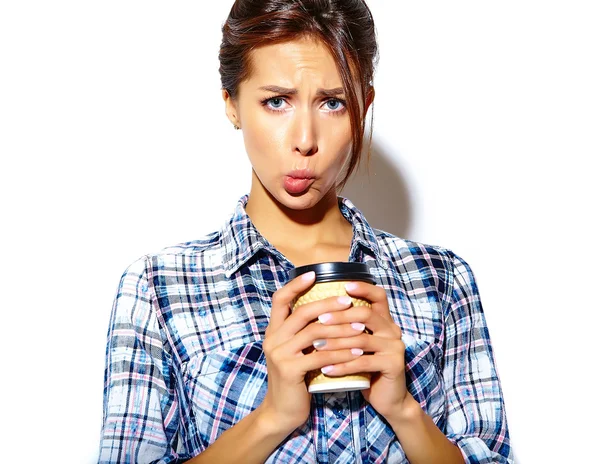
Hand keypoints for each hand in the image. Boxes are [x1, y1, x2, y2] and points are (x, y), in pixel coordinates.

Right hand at [260, 272, 365, 433]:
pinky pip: (321, 356)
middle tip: (348, 301)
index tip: (313, 273)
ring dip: (339, 328)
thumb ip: (301, 333)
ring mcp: (280, 354)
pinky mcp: (290, 371)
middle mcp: (273, 339)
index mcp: (273, 331)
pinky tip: (358, 351)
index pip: (280, 299)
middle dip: (327, 304)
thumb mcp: (293, 352)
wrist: (281, 412)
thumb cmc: (294, 379)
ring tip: (359, 326)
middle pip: (302, 312)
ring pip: (314, 332)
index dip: (295, 285)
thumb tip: (324, 311)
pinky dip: (341, 352)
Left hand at [310, 281, 410, 420]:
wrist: (388, 399)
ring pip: (361, 339)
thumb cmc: (366, 368)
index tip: (343, 285)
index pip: (378, 296)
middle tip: (319, 320)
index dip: (362, 288)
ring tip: (315, 346)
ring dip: (336, 343)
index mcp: (384, 321)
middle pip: (366, 314)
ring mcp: (395, 347)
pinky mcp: (394, 365)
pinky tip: (326, 369)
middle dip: (340, 316)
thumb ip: (347, 328)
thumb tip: (318, 310)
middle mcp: (392, 330)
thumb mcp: (357, 345)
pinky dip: (342, 365)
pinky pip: (363, 362)